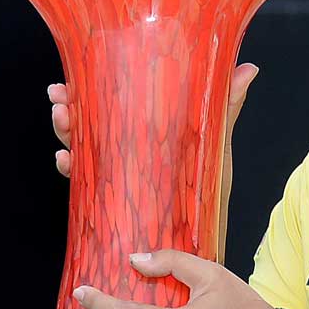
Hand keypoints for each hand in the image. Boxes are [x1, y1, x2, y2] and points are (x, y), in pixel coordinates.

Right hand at [50, 62, 257, 264]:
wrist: (206, 240)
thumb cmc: (211, 190)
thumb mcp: (216, 144)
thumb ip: (225, 106)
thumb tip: (249, 68)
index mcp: (147, 135)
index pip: (111, 107)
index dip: (88, 92)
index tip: (71, 79)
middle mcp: (126, 153)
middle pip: (88, 124)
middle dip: (68, 109)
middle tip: (59, 99)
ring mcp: (118, 176)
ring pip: (81, 149)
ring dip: (66, 133)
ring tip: (63, 119)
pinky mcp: (114, 201)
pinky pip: (85, 183)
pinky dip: (73, 169)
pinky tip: (67, 160)